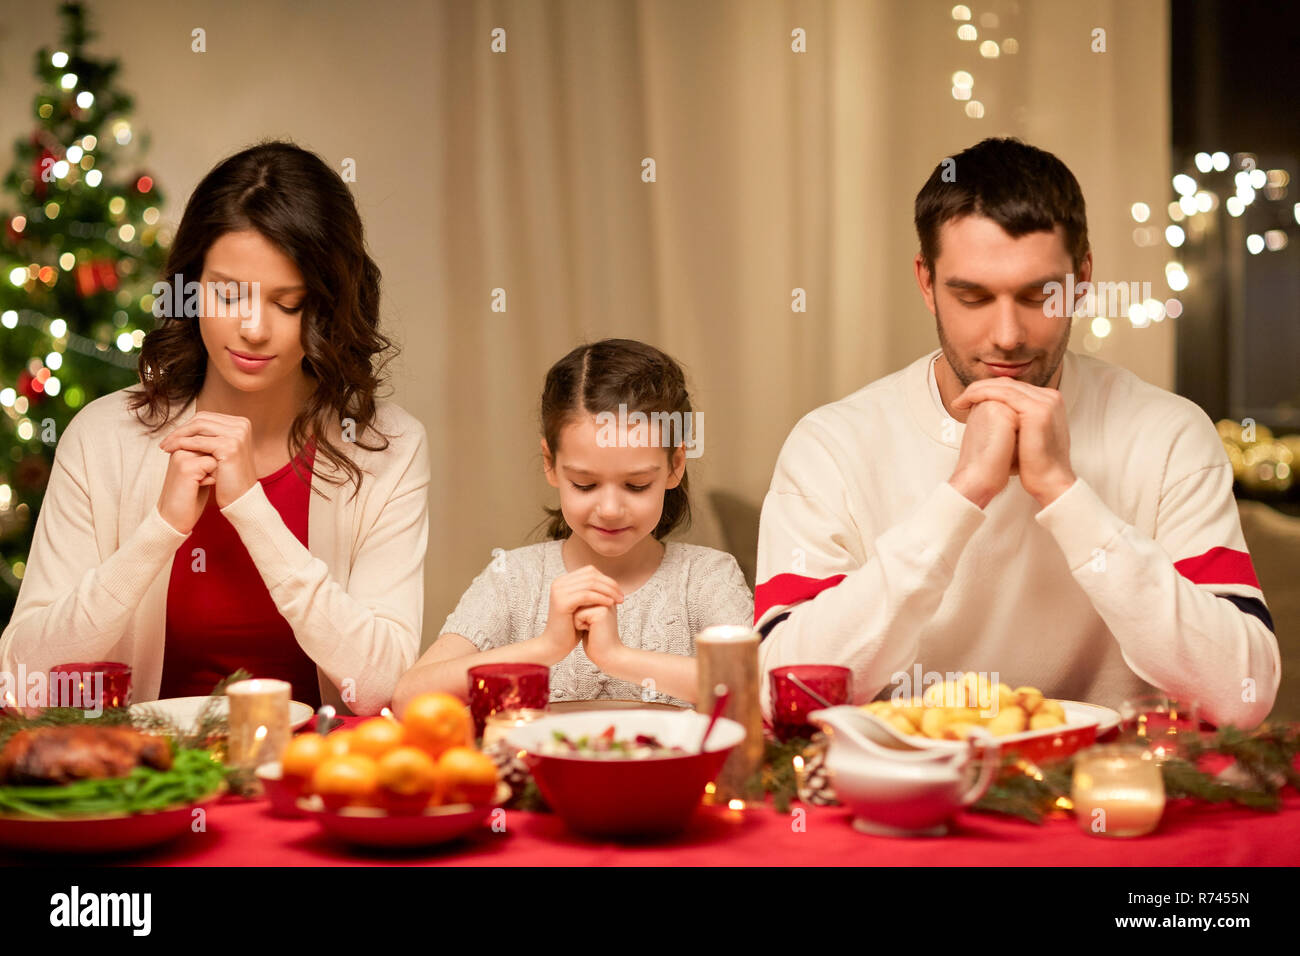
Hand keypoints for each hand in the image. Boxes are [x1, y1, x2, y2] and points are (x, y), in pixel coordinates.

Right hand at [156, 447, 217, 534]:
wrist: (173, 518)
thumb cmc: (189, 497)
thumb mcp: (200, 472)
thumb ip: (207, 457)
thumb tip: (227, 446)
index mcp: (181, 447)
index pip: (212, 443)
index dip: (214, 462)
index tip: (200, 476)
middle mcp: (179, 448)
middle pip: (215, 447)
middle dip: (215, 465)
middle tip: (198, 481)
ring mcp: (182, 456)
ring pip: (216, 455)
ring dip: (214, 471)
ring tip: (197, 484)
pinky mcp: (187, 467)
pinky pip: (214, 465)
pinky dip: (212, 478)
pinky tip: (198, 487)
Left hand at [158, 413, 258, 509]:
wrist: (241, 497)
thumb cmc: (229, 476)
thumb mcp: (222, 450)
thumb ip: (211, 435)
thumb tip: (187, 425)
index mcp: (241, 423)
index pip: (206, 417)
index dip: (187, 426)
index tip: (172, 437)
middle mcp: (241, 425)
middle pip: (202, 419)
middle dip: (180, 430)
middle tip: (165, 441)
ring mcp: (237, 434)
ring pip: (198, 427)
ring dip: (178, 436)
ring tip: (166, 447)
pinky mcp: (229, 446)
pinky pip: (198, 441)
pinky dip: (182, 444)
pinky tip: (171, 451)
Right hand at [539, 565, 624, 662]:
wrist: (556, 645)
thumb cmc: (572, 629)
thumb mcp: (583, 607)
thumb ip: (592, 593)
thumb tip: (612, 583)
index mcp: (563, 581)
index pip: (590, 572)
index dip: (607, 580)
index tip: (619, 592)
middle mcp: (559, 583)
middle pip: (591, 575)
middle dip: (610, 585)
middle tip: (622, 596)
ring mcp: (559, 591)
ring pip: (590, 583)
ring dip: (608, 591)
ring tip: (619, 600)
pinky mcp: (561, 602)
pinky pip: (586, 595)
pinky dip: (600, 598)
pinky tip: (610, 604)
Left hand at [574, 603, 622, 669]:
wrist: (608, 656)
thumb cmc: (597, 642)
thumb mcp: (589, 620)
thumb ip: (584, 606)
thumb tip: (573, 598)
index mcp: (605, 598)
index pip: (579, 599)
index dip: (578, 613)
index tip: (590, 625)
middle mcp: (607, 598)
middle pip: (577, 600)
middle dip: (578, 616)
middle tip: (592, 628)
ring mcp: (605, 604)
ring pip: (576, 606)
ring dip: (578, 620)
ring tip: (592, 629)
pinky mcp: (601, 612)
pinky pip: (577, 614)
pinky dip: (579, 625)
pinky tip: (592, 632)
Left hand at [952, 379, 1075, 506]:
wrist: (1048, 482)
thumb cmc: (1034, 464)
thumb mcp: (1024, 434)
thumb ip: (1015, 418)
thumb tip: (994, 412)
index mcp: (1048, 401)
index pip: (1013, 387)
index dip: (988, 391)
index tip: (968, 400)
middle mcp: (1050, 397)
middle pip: (1008, 384)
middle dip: (980, 389)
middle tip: (960, 399)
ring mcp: (1046, 402)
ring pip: (1003, 386)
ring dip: (977, 390)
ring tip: (960, 400)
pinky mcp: (1037, 410)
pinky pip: (1003, 394)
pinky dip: (982, 394)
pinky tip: (968, 400)